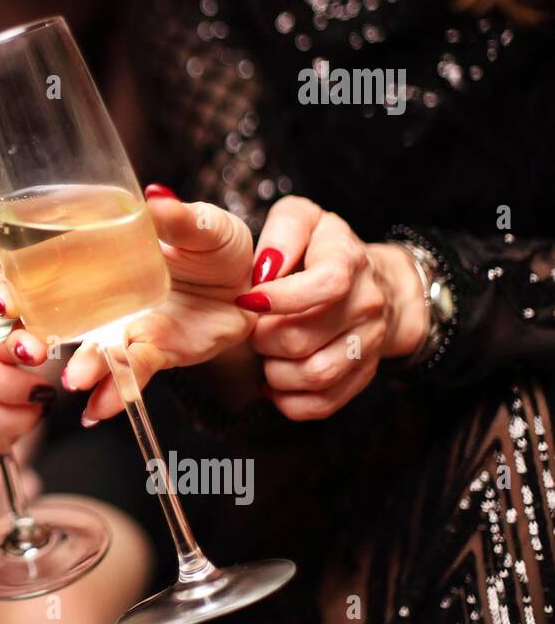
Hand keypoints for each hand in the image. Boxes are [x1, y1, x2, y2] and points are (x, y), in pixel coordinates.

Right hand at [0, 185, 257, 421]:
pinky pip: (134, 373)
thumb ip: (176, 218)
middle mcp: (101, 302)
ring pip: (94, 353)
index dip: (16, 287)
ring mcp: (126, 330)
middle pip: (56, 323)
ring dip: (83, 367)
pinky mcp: (156, 353)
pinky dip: (117, 393)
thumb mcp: (199, 225)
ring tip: (76, 381)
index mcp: (99, 262)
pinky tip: (98, 410)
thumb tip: (154, 197)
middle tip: (26, 348)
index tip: (2, 298)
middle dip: (33, 338)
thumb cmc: (214, 246)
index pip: (44, 274)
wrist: (253, 285)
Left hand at [237, 196, 426, 420]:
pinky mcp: (363, 375)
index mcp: (349, 261)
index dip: (280, 298)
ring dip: (275, 371)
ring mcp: (368, 343)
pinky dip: (290, 400)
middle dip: (263, 338)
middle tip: (253, 328)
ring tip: (264, 354)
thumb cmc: (323, 249)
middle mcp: (366, 304)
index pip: (325, 285)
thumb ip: (282, 231)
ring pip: (315, 375)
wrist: (375, 283)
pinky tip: (274, 382)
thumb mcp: (303, 220)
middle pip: (304, 338)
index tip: (247, 300)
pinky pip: (324, 403)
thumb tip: (263, 269)